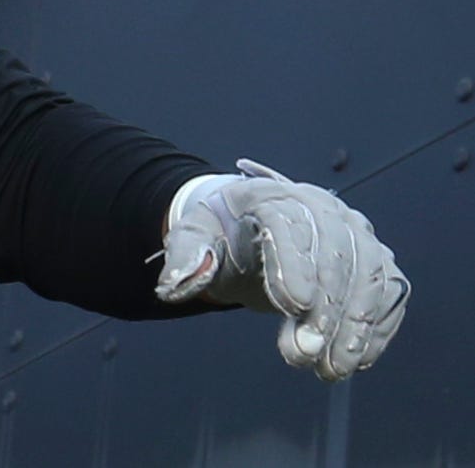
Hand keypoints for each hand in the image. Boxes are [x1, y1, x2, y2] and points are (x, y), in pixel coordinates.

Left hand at [158, 160, 407, 380]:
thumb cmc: (222, 232)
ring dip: (354, 327)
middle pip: (336, 254)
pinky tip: (356, 360)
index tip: (293, 306)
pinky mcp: (375, 261)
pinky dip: (377, 329)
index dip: (294, 264)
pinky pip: (389, 293)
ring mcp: (355, 232)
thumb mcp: (193, 236)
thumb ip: (185, 257)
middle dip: (324, 310)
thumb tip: (174, 286)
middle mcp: (323, 207)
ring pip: (370, 276)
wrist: (251, 229)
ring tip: (330, 369)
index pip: (289, 224)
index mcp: (272, 195)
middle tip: (304, 354)